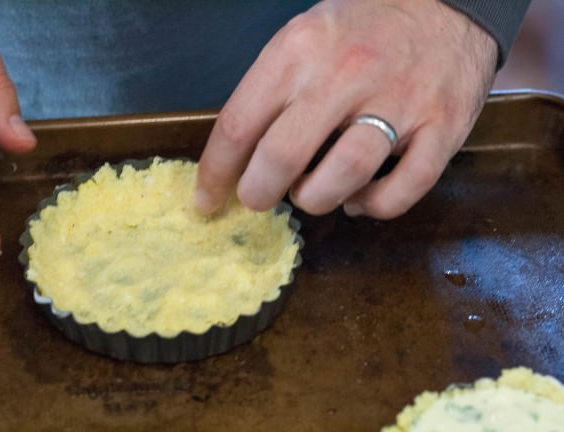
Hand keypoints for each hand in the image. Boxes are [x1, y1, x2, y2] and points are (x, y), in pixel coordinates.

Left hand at [195, 0, 496, 217]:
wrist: (446, 3)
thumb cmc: (362, 28)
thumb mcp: (303, 38)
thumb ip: (270, 93)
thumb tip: (240, 159)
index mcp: (300, 49)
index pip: (239, 124)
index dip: (215, 172)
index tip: (207, 199)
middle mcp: (346, 74)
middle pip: (283, 158)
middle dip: (259, 194)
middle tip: (259, 198)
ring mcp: (400, 101)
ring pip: (342, 178)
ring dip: (314, 201)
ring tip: (311, 194)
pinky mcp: (443, 126)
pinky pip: (402, 190)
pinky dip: (374, 207)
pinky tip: (360, 199)